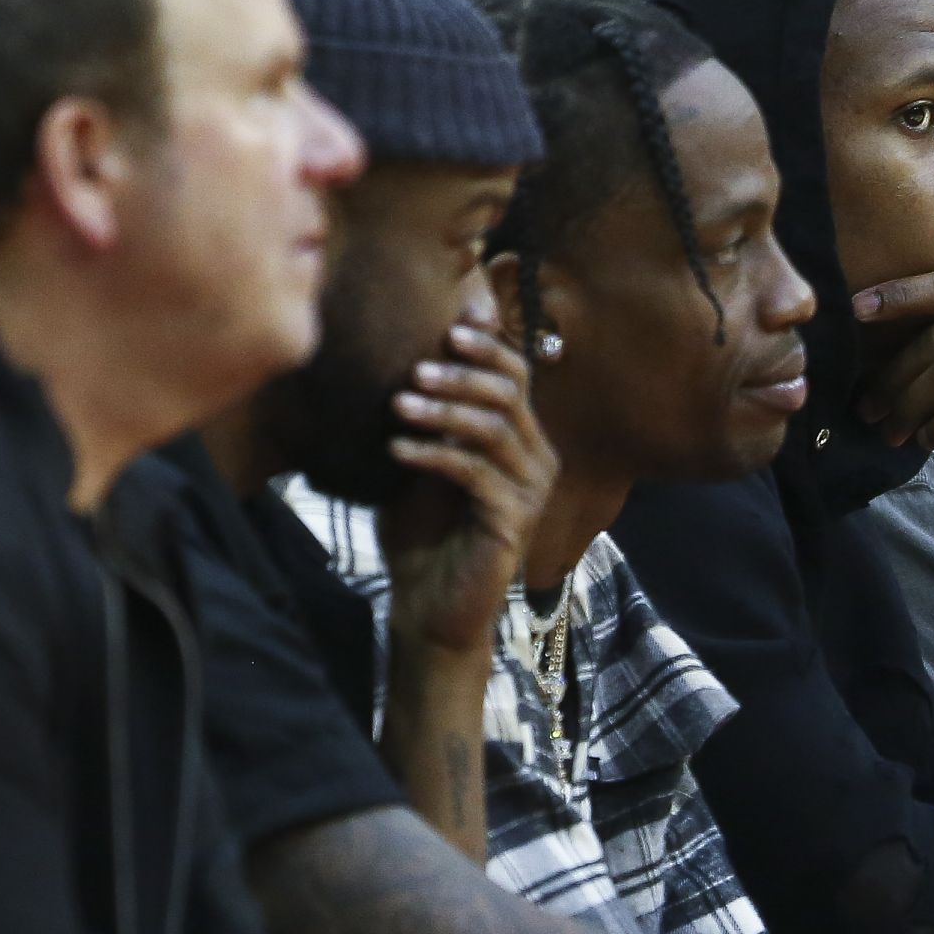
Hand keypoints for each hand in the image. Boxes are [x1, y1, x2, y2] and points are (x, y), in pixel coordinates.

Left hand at [380, 321, 558, 651]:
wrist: (428, 607)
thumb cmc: (423, 533)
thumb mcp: (420, 462)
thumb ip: (426, 417)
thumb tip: (404, 357)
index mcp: (521, 439)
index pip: (517, 376)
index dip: (489, 346)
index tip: (449, 326)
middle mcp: (537, 460)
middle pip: (511, 395)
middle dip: (463, 374)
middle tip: (416, 368)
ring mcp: (530, 492)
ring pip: (495, 429)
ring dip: (444, 411)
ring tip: (400, 404)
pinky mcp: (513, 521)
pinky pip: (474, 473)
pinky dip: (433, 454)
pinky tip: (396, 450)